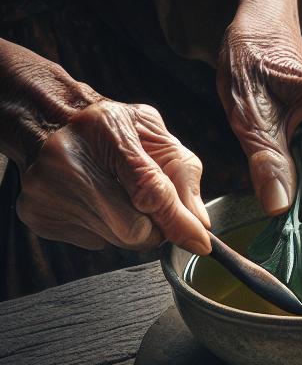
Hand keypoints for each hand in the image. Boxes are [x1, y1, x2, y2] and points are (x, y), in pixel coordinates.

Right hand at [0, 41, 210, 252]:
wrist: (49, 121)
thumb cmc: (111, 128)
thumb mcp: (154, 135)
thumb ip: (182, 176)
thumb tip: (200, 225)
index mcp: (106, 129)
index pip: (149, 190)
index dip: (177, 221)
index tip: (200, 242)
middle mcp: (69, 160)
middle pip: (133, 230)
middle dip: (154, 227)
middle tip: (148, 205)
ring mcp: (48, 190)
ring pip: (116, 241)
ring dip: (129, 226)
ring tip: (114, 193)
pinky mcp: (38, 215)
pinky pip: (94, 243)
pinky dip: (104, 228)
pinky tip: (91, 199)